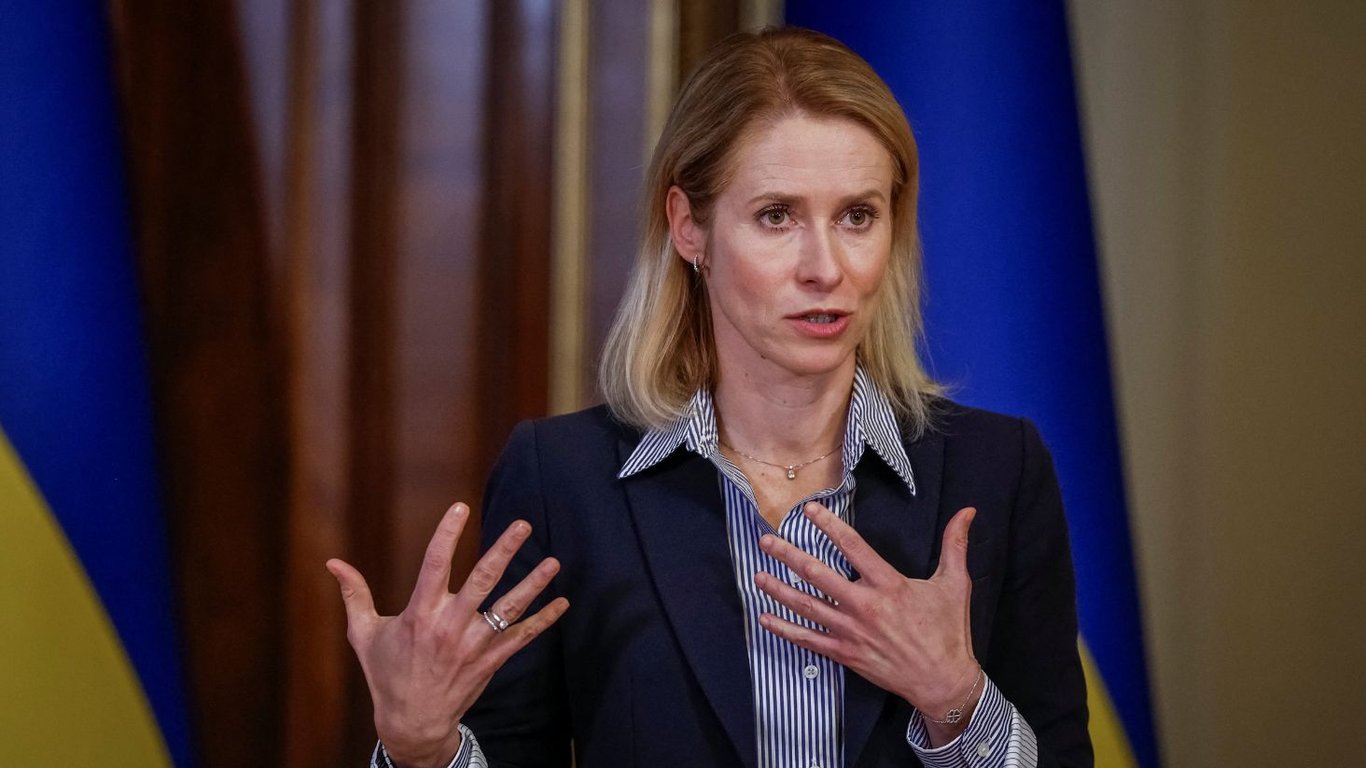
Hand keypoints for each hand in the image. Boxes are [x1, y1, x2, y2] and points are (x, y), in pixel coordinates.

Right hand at [327, 502, 568, 767]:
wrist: (411, 723)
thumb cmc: (385, 674)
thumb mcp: (364, 635)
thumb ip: (354, 594)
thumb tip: (333, 562)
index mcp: (419, 614)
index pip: (434, 564)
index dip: (447, 534)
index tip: (460, 507)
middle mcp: (449, 626)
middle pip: (482, 581)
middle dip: (504, 551)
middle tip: (523, 525)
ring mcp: (473, 645)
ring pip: (508, 609)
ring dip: (532, 584)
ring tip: (553, 561)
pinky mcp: (490, 661)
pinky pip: (521, 638)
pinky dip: (543, 621)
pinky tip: (562, 603)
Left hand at [754, 503, 978, 743]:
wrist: (943, 682)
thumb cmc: (949, 631)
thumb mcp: (955, 584)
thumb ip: (956, 545)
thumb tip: (968, 511)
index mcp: (889, 585)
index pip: (853, 547)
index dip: (829, 526)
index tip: (808, 511)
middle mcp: (865, 606)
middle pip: (818, 575)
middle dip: (789, 556)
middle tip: (766, 541)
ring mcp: (852, 632)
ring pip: (807, 607)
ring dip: (779, 590)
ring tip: (757, 575)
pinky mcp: (846, 654)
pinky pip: (809, 640)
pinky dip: (785, 629)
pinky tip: (765, 618)